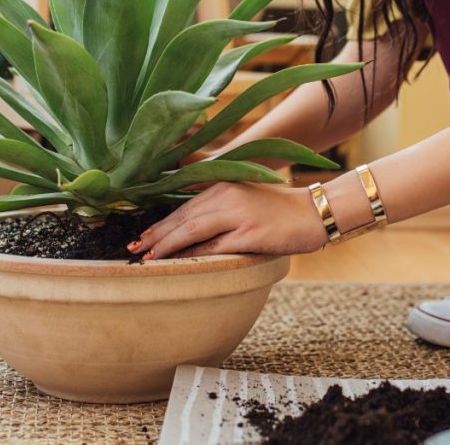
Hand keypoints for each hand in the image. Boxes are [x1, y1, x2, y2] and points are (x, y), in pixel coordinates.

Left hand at [127, 182, 327, 258]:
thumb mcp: (246, 198)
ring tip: (148, 259)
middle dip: (156, 236)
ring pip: (192, 231)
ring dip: (167, 247)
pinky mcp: (249, 234)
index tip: (141, 237)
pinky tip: (178, 264)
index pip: (184, 206)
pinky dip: (192, 256)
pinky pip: (213, 248)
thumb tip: (190, 229)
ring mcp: (238, 214)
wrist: (315, 213)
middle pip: (182, 218)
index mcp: (224, 185)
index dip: (160, 224)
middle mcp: (227, 196)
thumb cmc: (281, 211)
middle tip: (134, 251)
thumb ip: (220, 207)